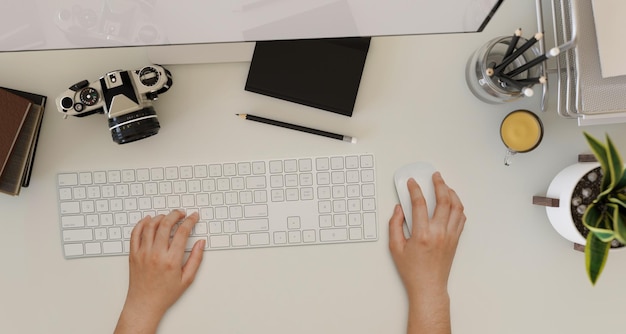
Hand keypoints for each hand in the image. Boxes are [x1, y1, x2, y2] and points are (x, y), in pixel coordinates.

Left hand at [114, 210, 205, 333]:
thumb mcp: (187, 279)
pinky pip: (135, 233)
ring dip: (160, 217)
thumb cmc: (165, 294)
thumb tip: (201, 243)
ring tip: (167, 217)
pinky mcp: (133, 254)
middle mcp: (156, 254)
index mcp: (171, 260)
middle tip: (181, 213)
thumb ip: (196, 259)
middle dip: (175, 214)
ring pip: (150, 226)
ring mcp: (143, 253)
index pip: (182, 232)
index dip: (190, 221)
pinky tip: (148, 220)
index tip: (193, 217)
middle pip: (166, 224)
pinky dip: (141, 223)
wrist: (144, 304)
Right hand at [388, 172, 464, 333]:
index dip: (415, 189)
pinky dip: (458, 207)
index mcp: (422, 234)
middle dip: (439, 184)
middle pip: (443, 200)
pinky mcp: (455, 239)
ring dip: (452, 193)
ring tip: (445, 186)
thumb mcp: (395, 247)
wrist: (428, 287)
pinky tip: (453, 202)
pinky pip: (461, 218)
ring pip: (456, 207)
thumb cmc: (412, 270)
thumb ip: (395, 225)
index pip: (420, 204)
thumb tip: (399, 209)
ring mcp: (450, 235)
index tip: (412, 183)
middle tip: (435, 176)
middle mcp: (439, 232)